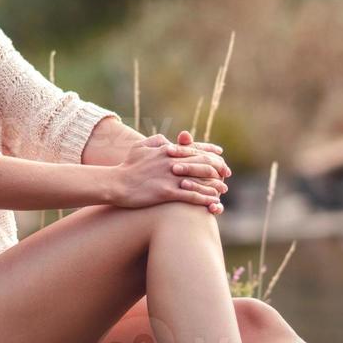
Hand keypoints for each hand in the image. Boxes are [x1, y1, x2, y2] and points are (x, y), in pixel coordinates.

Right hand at [110, 133, 226, 212]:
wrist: (116, 183)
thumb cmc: (127, 166)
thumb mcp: (140, 146)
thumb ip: (156, 140)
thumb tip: (166, 140)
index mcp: (168, 150)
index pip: (196, 148)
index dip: (211, 153)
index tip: (221, 156)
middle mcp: (172, 162)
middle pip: (203, 163)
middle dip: (218, 169)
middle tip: (226, 174)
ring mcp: (170, 178)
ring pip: (200, 180)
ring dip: (214, 185)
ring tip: (223, 190)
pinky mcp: (167, 193)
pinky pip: (191, 196)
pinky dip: (204, 199)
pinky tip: (213, 203)